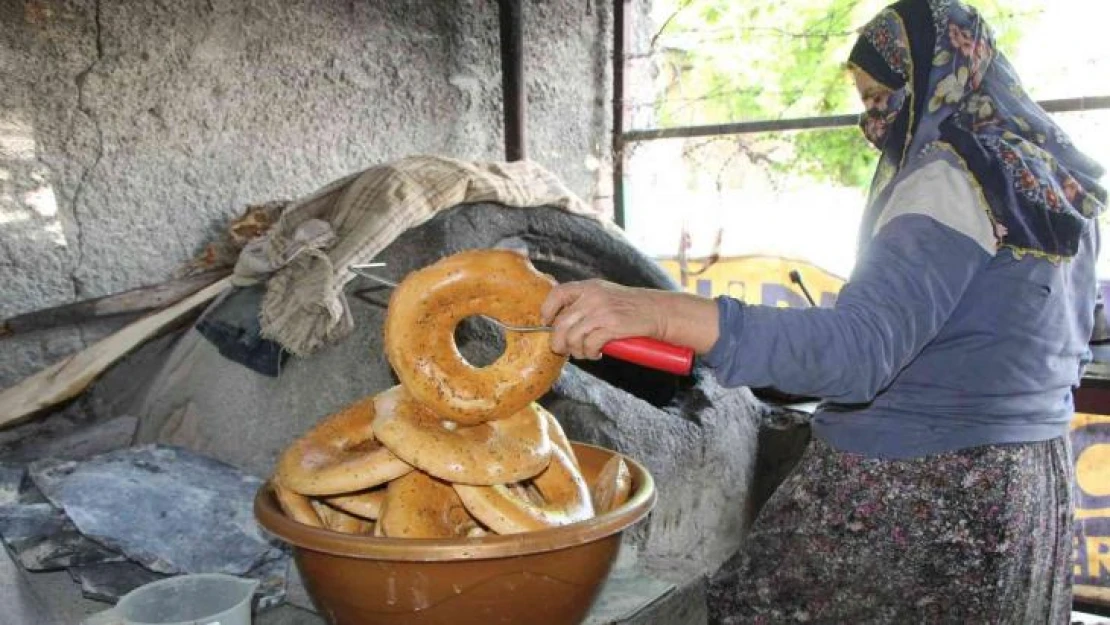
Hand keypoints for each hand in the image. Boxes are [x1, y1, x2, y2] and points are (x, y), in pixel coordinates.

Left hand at [540, 279, 664, 359]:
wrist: (657, 311)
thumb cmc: (629, 307)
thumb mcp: (604, 295)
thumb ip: (584, 302)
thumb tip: (559, 322)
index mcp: (589, 287)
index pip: (558, 293)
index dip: (547, 310)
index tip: (546, 323)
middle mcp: (593, 297)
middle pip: (561, 323)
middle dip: (558, 342)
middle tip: (563, 350)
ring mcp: (602, 311)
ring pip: (573, 337)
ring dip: (576, 351)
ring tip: (585, 353)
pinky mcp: (612, 326)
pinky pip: (589, 344)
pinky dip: (590, 353)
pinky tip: (596, 353)